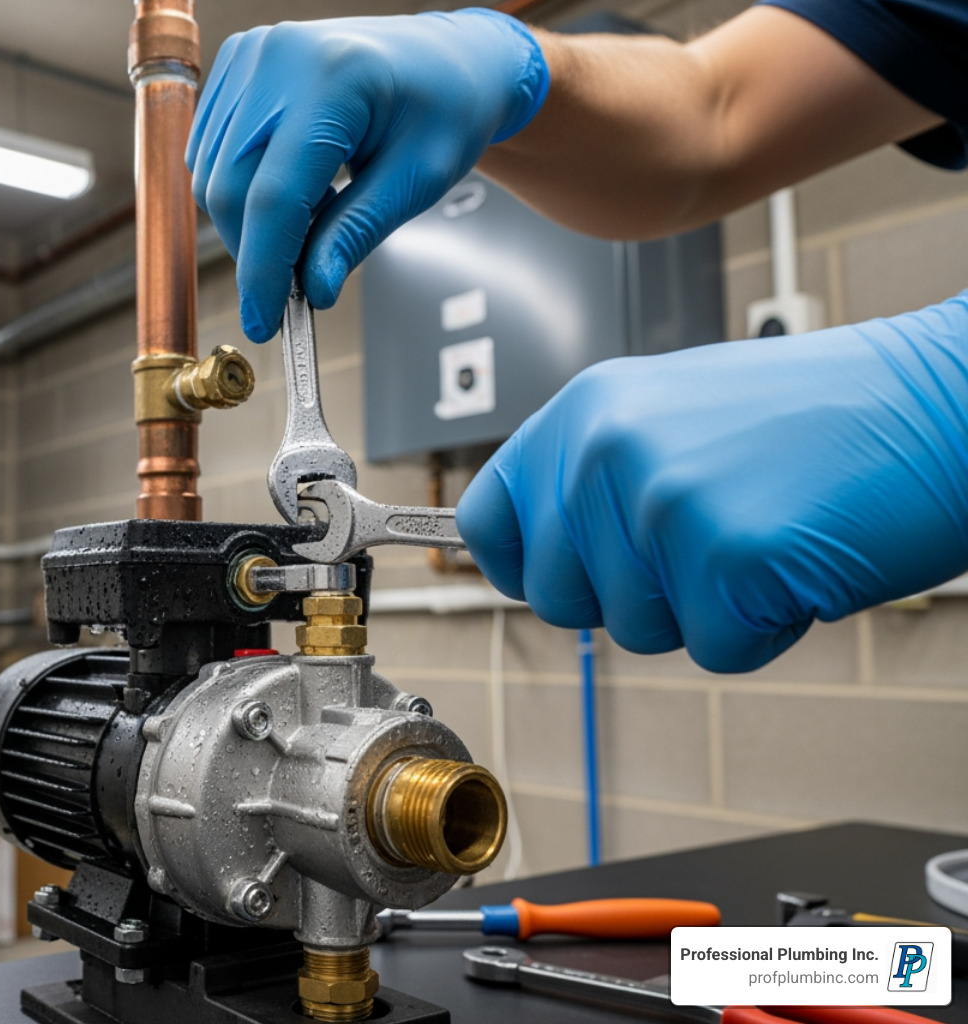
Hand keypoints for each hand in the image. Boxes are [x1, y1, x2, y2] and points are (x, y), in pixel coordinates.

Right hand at [187, 11, 547, 341]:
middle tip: (294, 286)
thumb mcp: (418, 178)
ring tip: (313, 216)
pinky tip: (293, 188)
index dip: (264, 270)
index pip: (274, 196)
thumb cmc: (445, 105)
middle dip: (254, 253)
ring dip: (247, 223)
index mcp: (334, 79)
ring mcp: (251, 55)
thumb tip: (313, 290)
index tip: (265, 321)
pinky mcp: (236, 64)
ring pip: (209, 175)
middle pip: (229, 188)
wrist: (446, 56)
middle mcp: (279, 58)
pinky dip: (238, 190)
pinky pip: (209, 152)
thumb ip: (358, 232)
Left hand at [456, 296, 967, 671]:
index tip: (559, 576)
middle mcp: (606, 450)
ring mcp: (662, 502)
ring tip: (764, 531)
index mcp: (585, 410)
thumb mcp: (674, 416)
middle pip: (560, 598)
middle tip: (713, 539)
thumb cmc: (824, 417)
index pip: (488, 520)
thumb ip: (595, 477)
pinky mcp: (725, 557)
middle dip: (634, 597)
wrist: (944, 401)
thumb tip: (530, 551)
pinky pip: (717, 650)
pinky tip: (800, 558)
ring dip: (706, 609)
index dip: (521, 567)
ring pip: (638, 631)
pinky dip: (766, 628)